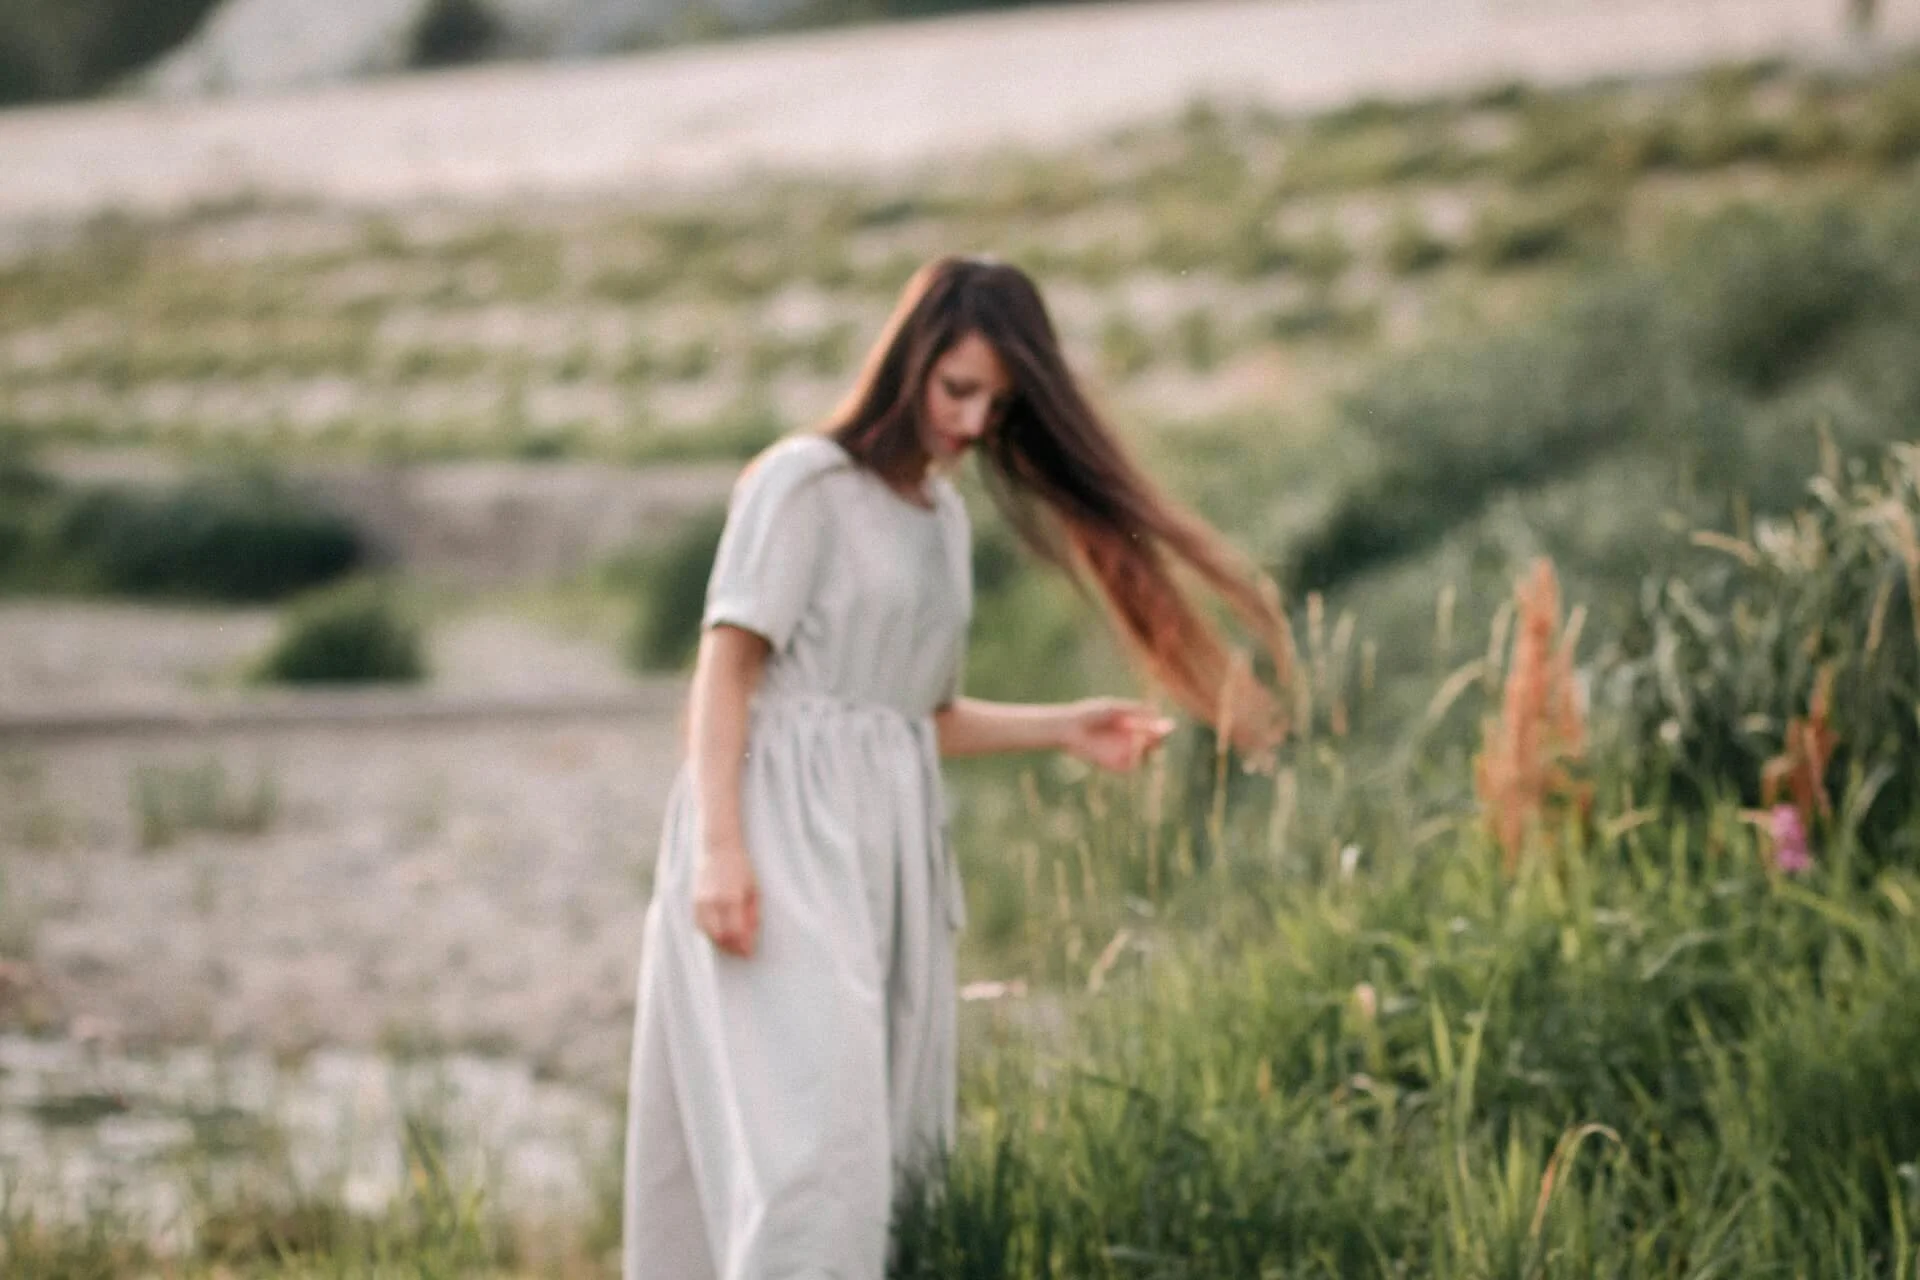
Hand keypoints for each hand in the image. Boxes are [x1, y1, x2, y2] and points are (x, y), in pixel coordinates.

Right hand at [692, 842, 759, 958]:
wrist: (719, 850)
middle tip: (742, 952)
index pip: (735, 932)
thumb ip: (752, 915)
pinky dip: (710, 934)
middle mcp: (714, 902)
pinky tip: (720, 933)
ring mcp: (701, 902)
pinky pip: (700, 926)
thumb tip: (751, 938)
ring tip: (732, 945)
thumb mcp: (754, 890)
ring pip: (708, 933)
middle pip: (720, 936)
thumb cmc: (742, 869)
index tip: (750, 953)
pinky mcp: (694, 901)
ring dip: (720, 943)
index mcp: (732, 898)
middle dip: (731, 948)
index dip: (743, 946)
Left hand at [1060, 697, 1175, 772]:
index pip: (1154, 729)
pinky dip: (1136, 759)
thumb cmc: (1089, 714)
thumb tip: (1156, 712)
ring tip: (1145, 738)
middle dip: (1159, 739)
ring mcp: (1122, 753)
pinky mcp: (1114, 765)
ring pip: (1145, 755)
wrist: (1069, 728)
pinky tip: (1133, 747)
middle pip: (1154, 743)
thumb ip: (1134, 709)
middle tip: (1159, 733)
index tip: (1168, 725)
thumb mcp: (1114, 708)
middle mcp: (1129, 741)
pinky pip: (1131, 766)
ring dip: (1149, 748)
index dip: (1162, 728)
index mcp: (1132, 725)